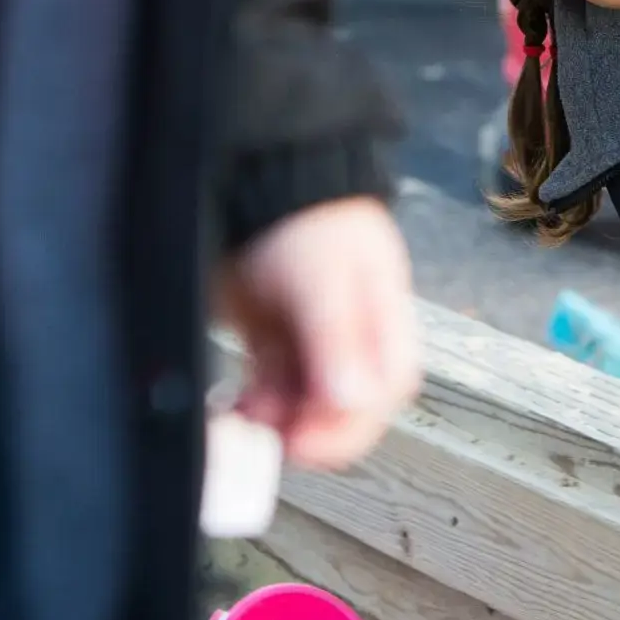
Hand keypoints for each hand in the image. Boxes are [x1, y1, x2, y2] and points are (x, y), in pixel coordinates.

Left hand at [215, 197, 420, 469]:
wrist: (259, 178)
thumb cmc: (307, 215)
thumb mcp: (325, 274)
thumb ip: (338, 335)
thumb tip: (353, 400)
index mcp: (384, 323)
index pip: (383, 393)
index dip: (349, 426)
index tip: (304, 441)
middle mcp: (352, 341)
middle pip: (343, 410)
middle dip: (306, 429)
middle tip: (266, 432)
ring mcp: (310, 344)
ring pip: (302, 408)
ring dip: (275, 421)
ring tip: (242, 414)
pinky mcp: (272, 345)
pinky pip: (269, 394)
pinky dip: (253, 406)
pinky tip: (235, 405)